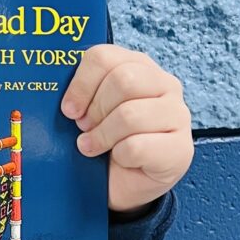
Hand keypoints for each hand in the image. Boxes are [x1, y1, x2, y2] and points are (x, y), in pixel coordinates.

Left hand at [60, 44, 193, 214]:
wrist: (122, 182)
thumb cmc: (103, 138)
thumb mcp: (90, 108)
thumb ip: (82, 90)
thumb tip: (58, 88)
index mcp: (138, 64)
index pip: (104, 56)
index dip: (81, 83)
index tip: (69, 108)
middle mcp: (165, 84)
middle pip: (122, 81)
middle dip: (95, 109)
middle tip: (83, 127)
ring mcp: (178, 115)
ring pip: (130, 115)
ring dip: (102, 135)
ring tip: (92, 146)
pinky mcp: (181, 149)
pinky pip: (138, 146)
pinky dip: (119, 156)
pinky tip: (118, 159)